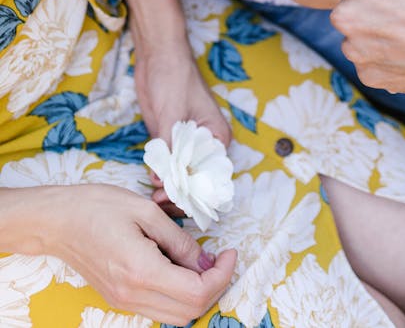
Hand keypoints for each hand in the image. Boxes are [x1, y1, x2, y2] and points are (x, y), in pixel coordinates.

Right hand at [42, 183, 235, 321]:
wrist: (57, 221)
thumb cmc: (99, 206)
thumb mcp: (146, 212)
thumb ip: (180, 240)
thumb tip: (205, 261)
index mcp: (141, 271)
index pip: (197, 292)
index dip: (222, 275)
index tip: (229, 251)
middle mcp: (132, 296)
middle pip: (190, 311)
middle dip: (215, 286)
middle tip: (221, 257)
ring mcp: (123, 302)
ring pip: (176, 316)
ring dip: (198, 294)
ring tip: (203, 262)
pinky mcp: (118, 300)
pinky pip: (158, 309)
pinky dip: (178, 295)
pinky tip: (180, 267)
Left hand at [135, 40, 231, 210]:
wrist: (158, 55)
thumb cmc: (174, 77)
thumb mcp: (173, 112)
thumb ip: (169, 146)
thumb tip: (161, 180)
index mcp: (217, 136)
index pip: (211, 175)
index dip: (194, 192)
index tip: (174, 200)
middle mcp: (205, 144)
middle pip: (196, 179)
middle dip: (180, 194)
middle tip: (158, 201)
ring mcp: (186, 143)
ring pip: (180, 175)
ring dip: (168, 188)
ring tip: (153, 198)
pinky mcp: (168, 140)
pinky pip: (167, 165)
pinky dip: (160, 176)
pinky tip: (150, 185)